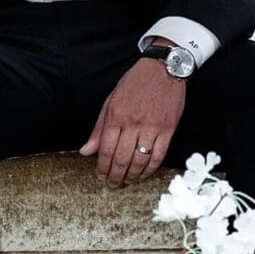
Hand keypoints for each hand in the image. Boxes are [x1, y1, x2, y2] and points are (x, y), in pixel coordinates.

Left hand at [79, 58, 186, 187]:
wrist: (163, 69)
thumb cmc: (136, 83)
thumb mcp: (111, 101)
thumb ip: (99, 128)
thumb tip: (86, 150)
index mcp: (116, 116)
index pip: (106, 150)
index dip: (103, 167)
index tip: (101, 176)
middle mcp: (133, 123)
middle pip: (122, 159)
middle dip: (116, 176)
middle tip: (113, 185)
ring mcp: (152, 127)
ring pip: (140, 161)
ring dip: (132, 176)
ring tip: (127, 182)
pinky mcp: (168, 130)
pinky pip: (158, 156)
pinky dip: (150, 169)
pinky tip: (143, 174)